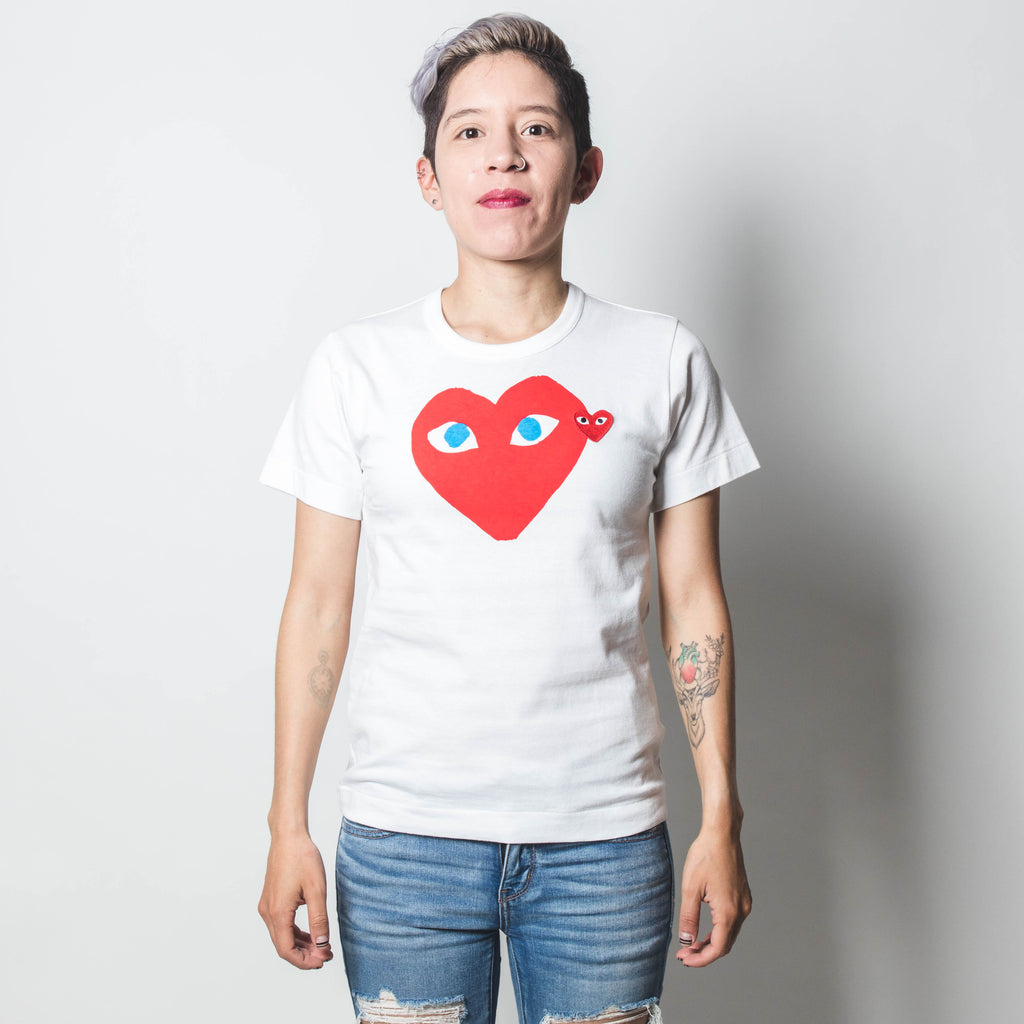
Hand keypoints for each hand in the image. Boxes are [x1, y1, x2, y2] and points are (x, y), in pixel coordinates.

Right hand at [258, 831, 333, 968]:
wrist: (288, 836)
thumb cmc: (302, 858)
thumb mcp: (317, 890)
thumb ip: (319, 919)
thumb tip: (321, 945)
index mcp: (278, 912)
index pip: (287, 950)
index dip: (305, 961)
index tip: (323, 960)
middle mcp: (268, 912)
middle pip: (283, 946)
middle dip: (305, 955)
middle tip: (326, 954)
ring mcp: (267, 906)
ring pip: (281, 936)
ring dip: (300, 945)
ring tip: (321, 945)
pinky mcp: (270, 900)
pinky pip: (281, 924)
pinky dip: (295, 933)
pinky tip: (311, 932)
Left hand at [676, 827, 751, 966]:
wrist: (722, 834)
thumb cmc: (705, 856)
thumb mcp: (690, 888)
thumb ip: (689, 918)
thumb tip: (687, 941)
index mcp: (728, 912)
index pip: (717, 949)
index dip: (700, 959)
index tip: (683, 959)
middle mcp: (741, 911)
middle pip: (725, 945)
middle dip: (704, 953)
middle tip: (684, 954)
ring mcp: (744, 903)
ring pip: (729, 934)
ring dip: (712, 942)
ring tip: (691, 944)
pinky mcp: (743, 896)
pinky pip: (733, 921)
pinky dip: (719, 930)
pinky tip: (705, 928)